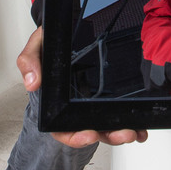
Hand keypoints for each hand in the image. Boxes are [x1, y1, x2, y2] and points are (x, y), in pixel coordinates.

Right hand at [15, 26, 147, 146]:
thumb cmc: (51, 45)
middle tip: (122, 134)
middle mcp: (75, 108)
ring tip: (134, 131)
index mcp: (56, 104)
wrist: (67, 32)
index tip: (89, 135)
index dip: (75, 137)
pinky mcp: (107, 95)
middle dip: (108, 136)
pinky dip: (131, 121)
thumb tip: (32, 82)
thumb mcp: (36, 48)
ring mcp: (92, 104)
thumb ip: (29, 62)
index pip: (63, 130)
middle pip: (91, 131)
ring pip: (107, 126)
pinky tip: (141, 126)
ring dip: (121, 132)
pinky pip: (118, 112)